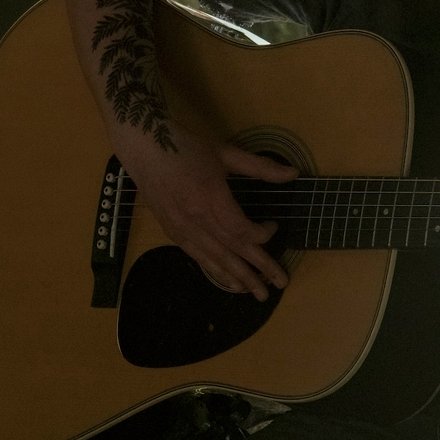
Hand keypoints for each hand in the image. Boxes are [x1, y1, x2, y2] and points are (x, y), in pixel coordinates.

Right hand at [110, 122, 296, 300]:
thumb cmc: (187, 147)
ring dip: (237, 277)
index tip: (273, 227)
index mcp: (211, 198)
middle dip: (258, 269)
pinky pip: (197, 256)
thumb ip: (261, 167)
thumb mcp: (226, 153)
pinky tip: (228, 281)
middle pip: (232, 250)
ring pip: (214, 258)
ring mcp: (182, 228)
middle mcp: (196, 219)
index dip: (261, 235)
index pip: (241, 230)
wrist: (145, 148)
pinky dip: (214, 270)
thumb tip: (294, 173)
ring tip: (256, 292)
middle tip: (280, 284)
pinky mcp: (172, 231)